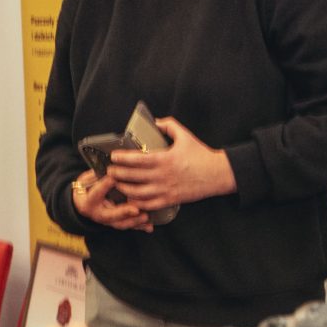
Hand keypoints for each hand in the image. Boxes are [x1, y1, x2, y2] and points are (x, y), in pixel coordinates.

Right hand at [71, 169, 153, 232]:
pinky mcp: (116, 223)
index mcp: (88, 202)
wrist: (84, 202)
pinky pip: (128, 226)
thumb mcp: (87, 179)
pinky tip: (149, 226)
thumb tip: (108, 166)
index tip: (113, 177)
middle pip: (110, 216)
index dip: (104, 185)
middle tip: (135, 209)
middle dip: (124, 212)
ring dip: (134, 221)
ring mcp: (107, 221)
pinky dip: (140, 226)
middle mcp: (97, 214)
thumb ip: (97, 174)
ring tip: (146, 216)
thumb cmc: (87, 186)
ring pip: (120, 224)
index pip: (95, 194)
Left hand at [108, 116, 234, 211]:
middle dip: (117, 174)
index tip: (113, 156)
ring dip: (124, 189)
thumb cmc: (201, 155)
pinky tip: (130, 198)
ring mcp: (165, 190)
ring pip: (137, 193)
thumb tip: (154, 121)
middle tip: (109, 171)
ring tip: (116, 184)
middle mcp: (162, 176)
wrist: (217, 174)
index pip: (137, 160)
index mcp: (164, 159)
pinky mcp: (170, 200)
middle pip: (133, 177)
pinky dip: (137, 202)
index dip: (122, 158)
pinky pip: (148, 204)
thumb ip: (168, 125)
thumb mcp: (185, 136)